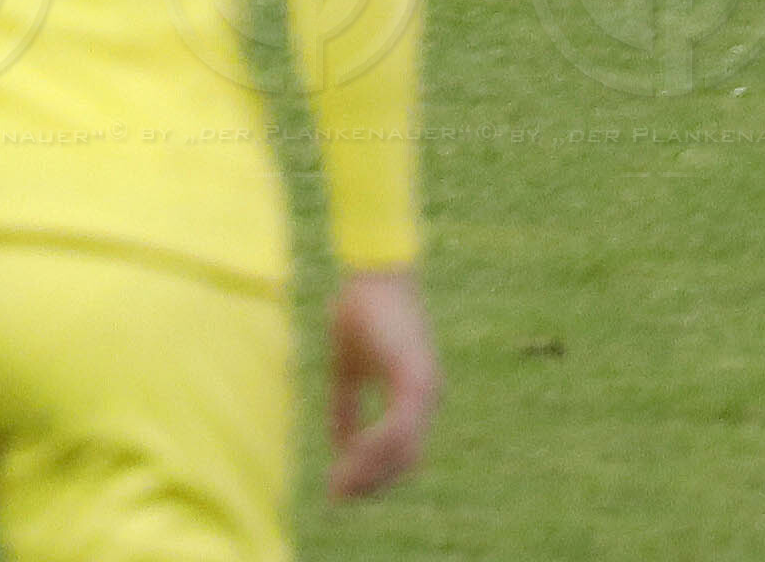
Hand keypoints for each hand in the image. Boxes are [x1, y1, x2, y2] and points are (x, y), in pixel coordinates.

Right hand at [327, 267, 439, 500]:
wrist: (373, 269)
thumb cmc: (361, 310)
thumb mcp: (347, 368)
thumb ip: (345, 408)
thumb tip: (339, 447)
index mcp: (414, 395)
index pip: (401, 453)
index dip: (372, 475)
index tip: (341, 490)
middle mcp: (427, 396)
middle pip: (405, 461)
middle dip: (371, 483)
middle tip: (337, 496)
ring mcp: (424, 387)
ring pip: (403, 450)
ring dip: (370, 471)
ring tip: (338, 482)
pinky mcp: (413, 377)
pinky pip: (397, 428)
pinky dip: (375, 447)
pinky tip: (350, 454)